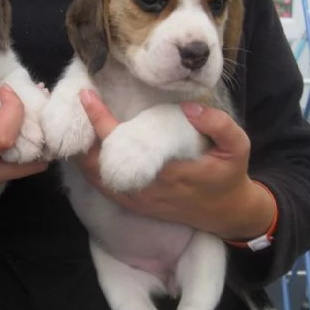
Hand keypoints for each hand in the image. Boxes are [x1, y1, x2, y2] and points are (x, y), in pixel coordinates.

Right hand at [0, 85, 47, 233]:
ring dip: (32, 140)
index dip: (13, 112)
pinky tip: (15, 132)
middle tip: (33, 98)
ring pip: (22, 168)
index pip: (1, 138)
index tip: (5, 91)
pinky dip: (21, 152)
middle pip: (24, 157)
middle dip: (35, 126)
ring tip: (30, 112)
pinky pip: (10, 172)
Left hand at [77, 90, 274, 240]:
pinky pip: (101, 187)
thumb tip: (189, 107)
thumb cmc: (229, 176)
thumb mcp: (238, 148)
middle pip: (95, 162)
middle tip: (72, 107)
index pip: (120, 142)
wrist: (227, 214)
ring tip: (75, 124)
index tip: (86, 95)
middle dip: (79, 136)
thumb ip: (218, 125)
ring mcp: (136, 200)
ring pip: (93, 177)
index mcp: (167, 172)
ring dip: (79, 152)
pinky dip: (87, 167)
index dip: (99, 118)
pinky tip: (85, 149)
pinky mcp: (134, 205)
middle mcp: (145, 188)